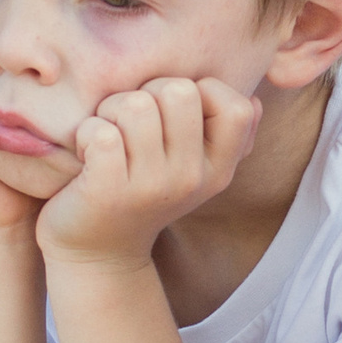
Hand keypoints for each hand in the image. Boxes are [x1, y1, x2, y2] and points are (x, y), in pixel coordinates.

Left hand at [36, 76, 258, 271]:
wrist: (100, 252)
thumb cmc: (144, 194)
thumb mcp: (195, 171)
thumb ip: (226, 135)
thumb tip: (255, 100)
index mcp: (218, 170)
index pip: (237, 107)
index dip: (202, 90)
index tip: (174, 111)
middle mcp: (191, 179)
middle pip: (180, 91)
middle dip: (148, 91)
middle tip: (131, 119)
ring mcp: (151, 186)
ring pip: (136, 105)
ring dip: (111, 109)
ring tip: (109, 133)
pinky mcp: (109, 190)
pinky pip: (101, 132)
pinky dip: (87, 132)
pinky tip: (87, 152)